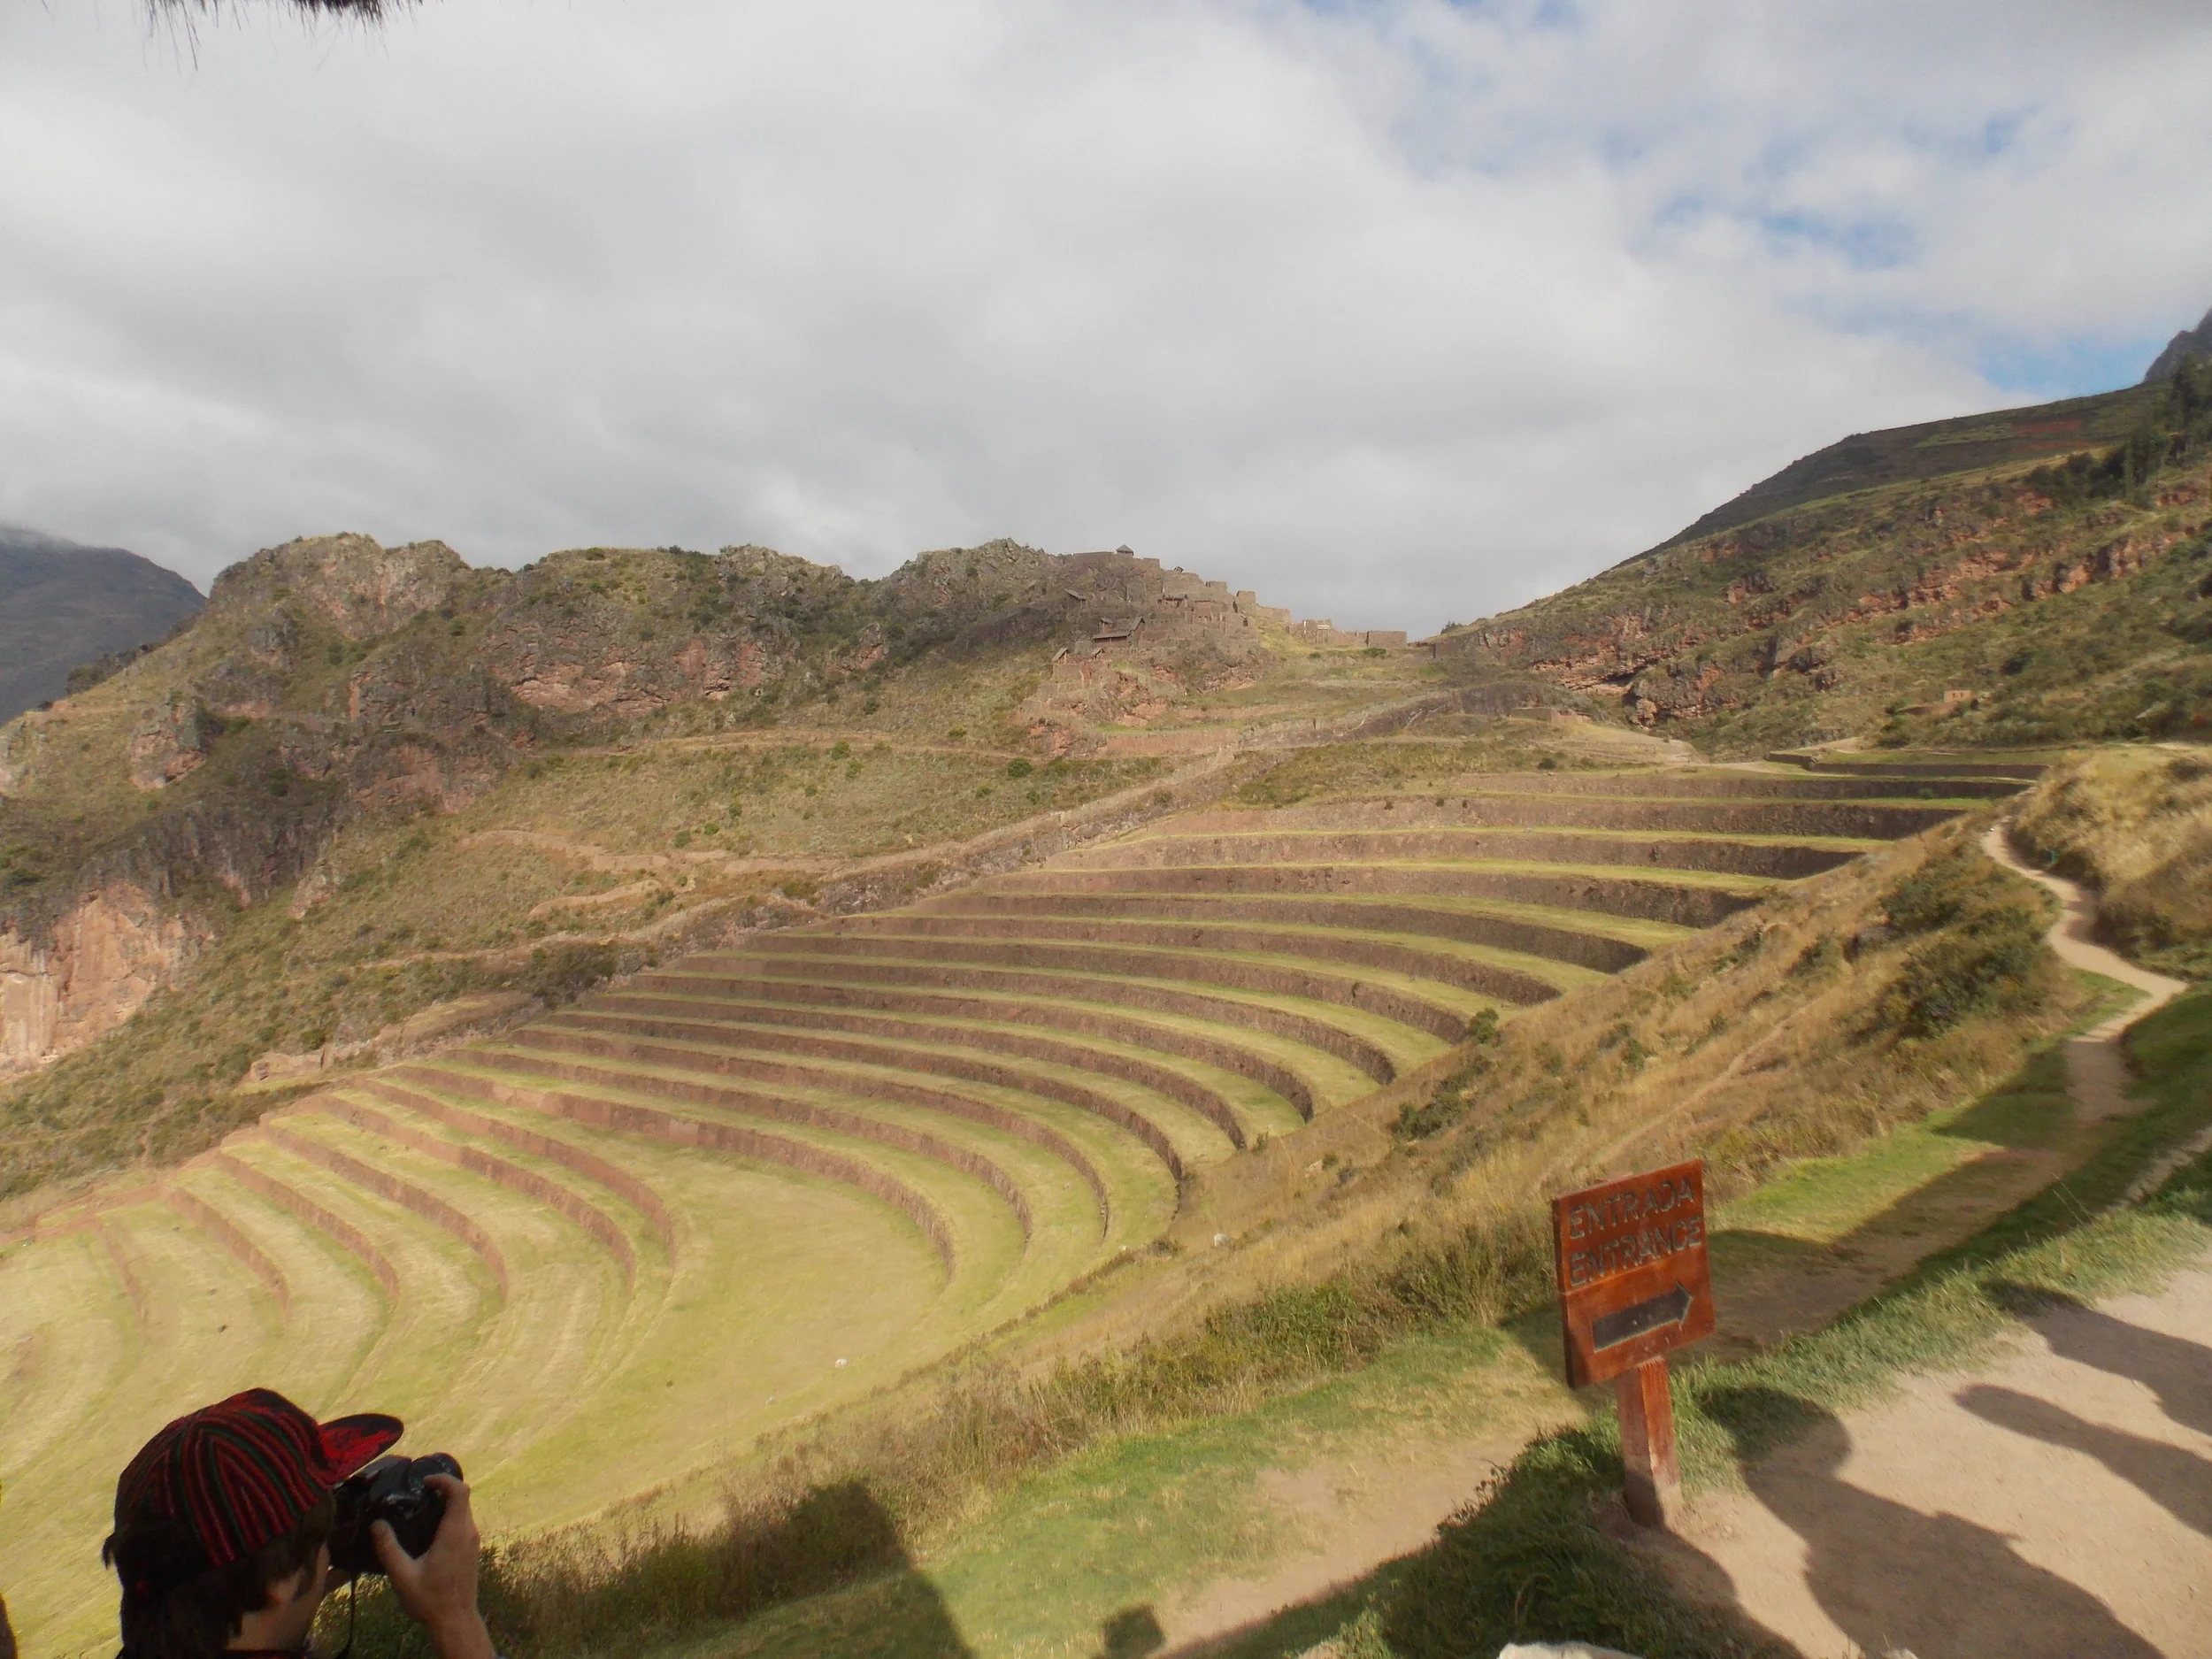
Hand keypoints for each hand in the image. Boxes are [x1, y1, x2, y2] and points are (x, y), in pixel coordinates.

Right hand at [372, 1473, 495, 1658]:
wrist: (455, 1620)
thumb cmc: (429, 1599)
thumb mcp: (402, 1574)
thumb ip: (388, 1548)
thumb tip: (377, 1523)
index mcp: (455, 1533)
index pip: (460, 1491)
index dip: (444, 1479)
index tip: (424, 1481)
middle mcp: (468, 1532)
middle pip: (461, 1498)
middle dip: (441, 1489)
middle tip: (416, 1493)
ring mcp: (473, 1541)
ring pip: (463, 1511)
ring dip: (445, 1504)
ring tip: (419, 1509)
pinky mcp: (472, 1549)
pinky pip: (463, 1523)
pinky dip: (449, 1517)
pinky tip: (428, 1530)